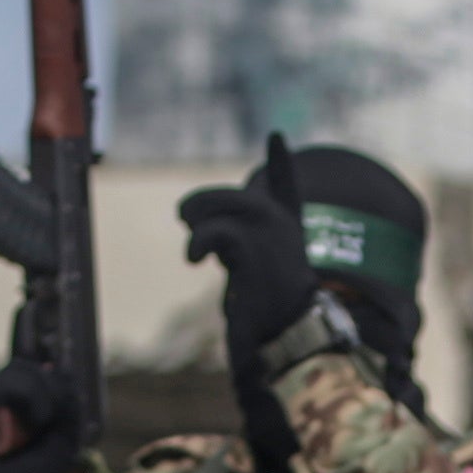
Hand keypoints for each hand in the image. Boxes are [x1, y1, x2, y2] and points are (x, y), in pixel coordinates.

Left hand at [178, 141, 322, 366]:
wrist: (285, 337)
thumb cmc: (268, 318)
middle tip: (184, 218)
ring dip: (198, 219)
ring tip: (192, 248)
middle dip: (205, 202)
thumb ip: (237, 251)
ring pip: (225, 205)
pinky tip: (194, 260)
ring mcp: (271, 234)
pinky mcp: (254, 247)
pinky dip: (198, 242)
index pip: (288, 190)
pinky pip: (216, 230)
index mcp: (289, 233)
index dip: (281, 164)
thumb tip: (202, 235)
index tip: (275, 135)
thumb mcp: (254, 278)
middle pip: (239, 196)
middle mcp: (283, 228)